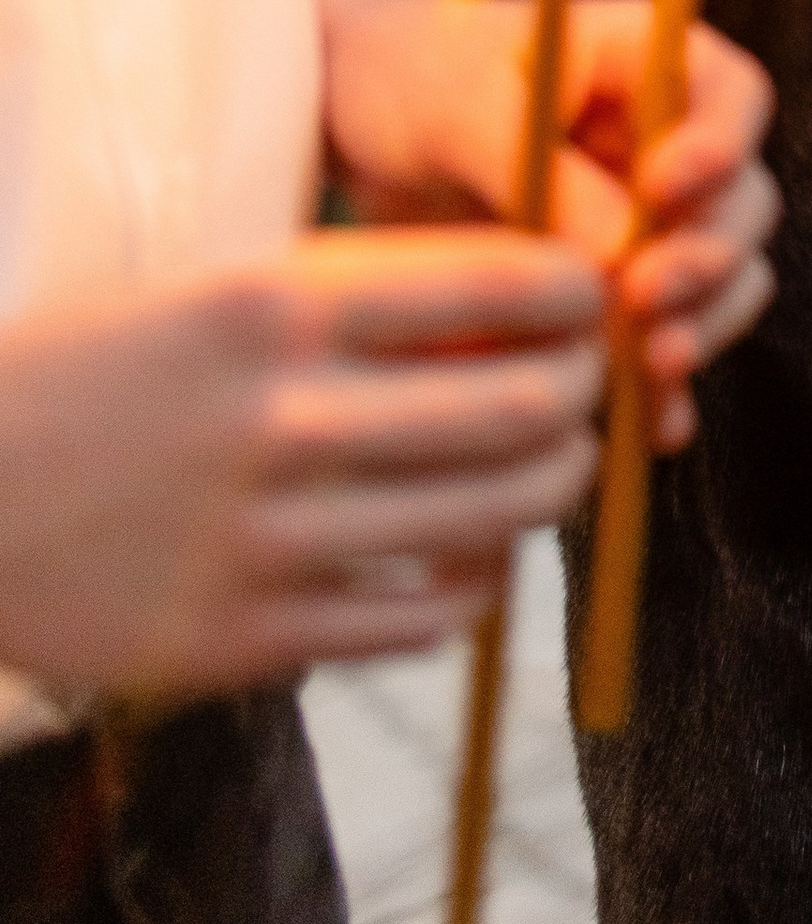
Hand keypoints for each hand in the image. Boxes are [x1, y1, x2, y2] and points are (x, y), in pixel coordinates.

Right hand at [0, 229, 605, 699]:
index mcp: (277, 301)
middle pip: (522, 407)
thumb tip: (524, 317)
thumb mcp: (224, 292)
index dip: (578, 293)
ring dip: (548, 489)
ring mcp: (264, 538)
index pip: (498, 283)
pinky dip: (473, 586)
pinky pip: (421, 620)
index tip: (594, 300)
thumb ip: (362, 302)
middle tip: (591, 389)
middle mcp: (281, 416)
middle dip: (588, 395)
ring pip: (492, 517)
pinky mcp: (244, 640)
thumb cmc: (105, 373)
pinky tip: (465, 557)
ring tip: (545, 467)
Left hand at [312, 0, 778, 448]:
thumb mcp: (460, 101)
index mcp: (648, 62)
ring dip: (702, 322)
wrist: (356, 122)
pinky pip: (665, 339)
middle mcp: (669, 142)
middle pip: (742, 200)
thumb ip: (540, 163)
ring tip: (650, 363)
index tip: (663, 188)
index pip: (732, 96)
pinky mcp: (616, 290)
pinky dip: (664, 386)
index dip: (719, 145)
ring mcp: (650, 221)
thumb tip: (620, 250)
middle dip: (709, 255)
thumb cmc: (415, 77)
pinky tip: (650, 428)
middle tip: (647, 296)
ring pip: (722, 278)